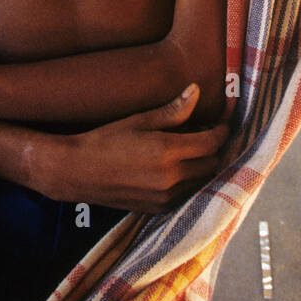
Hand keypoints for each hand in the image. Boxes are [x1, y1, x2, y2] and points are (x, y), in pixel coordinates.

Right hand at [46, 85, 228, 212]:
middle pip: (211, 163)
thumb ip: (173, 111)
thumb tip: (196, 91)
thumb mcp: (139, 120)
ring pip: (201, 180)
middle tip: (204, 133)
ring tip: (188, 149)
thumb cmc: (106, 140)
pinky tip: (174, 167)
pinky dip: (188, 180)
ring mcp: (165, 197)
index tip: (222, 122)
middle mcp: (171, 178)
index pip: (211, 142)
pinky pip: (186, 194)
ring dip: (201, 165)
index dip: (221, 131)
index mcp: (167, 152)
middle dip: (212, 148)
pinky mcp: (158, 209)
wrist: (78, 172)